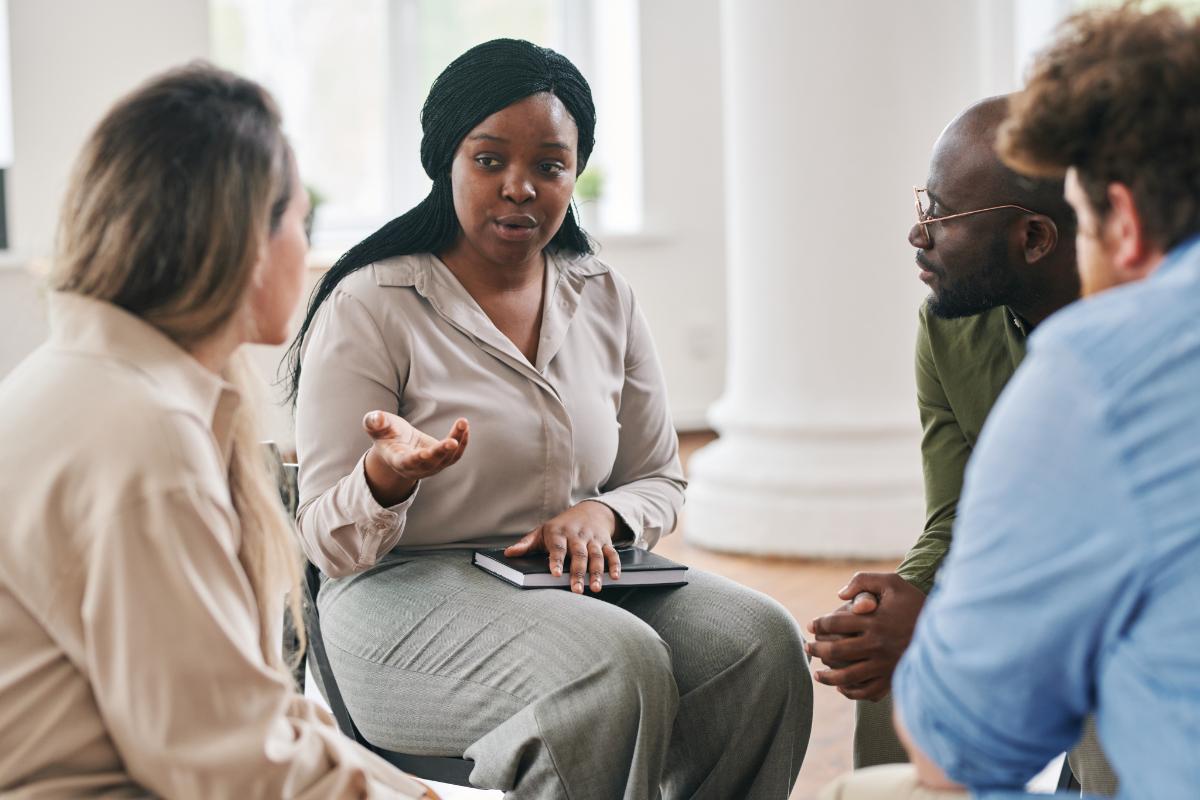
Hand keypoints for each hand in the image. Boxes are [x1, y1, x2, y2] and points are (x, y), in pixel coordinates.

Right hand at [362, 412, 468, 505]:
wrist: (397, 445)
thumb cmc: (386, 434)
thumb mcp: (377, 426)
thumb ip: (374, 422)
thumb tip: (376, 417)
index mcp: (398, 460)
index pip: (407, 462)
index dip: (416, 459)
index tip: (425, 453)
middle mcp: (416, 467)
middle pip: (431, 463)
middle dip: (442, 452)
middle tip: (453, 441)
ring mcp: (431, 466)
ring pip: (447, 458)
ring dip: (457, 441)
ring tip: (462, 422)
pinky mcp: (442, 460)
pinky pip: (455, 455)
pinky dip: (462, 441)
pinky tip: (464, 426)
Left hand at [504, 501, 621, 593]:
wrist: (591, 510)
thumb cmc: (561, 526)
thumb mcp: (542, 531)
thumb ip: (526, 544)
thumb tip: (509, 553)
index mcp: (558, 532)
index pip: (557, 547)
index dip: (556, 560)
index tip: (556, 574)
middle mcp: (577, 536)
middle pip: (578, 555)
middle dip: (578, 572)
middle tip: (577, 590)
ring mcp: (592, 539)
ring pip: (596, 556)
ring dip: (597, 572)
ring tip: (595, 588)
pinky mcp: (605, 543)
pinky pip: (612, 554)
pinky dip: (614, 565)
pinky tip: (614, 577)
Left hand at [805, 572, 926, 700]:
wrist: (947, 626)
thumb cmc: (915, 601)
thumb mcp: (892, 583)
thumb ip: (863, 581)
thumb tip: (839, 595)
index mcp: (874, 621)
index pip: (835, 623)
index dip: (819, 624)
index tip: (811, 626)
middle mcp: (878, 645)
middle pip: (836, 651)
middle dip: (817, 650)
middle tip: (808, 648)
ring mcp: (885, 665)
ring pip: (848, 676)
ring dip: (828, 676)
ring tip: (817, 673)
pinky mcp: (894, 679)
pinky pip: (867, 692)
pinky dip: (851, 692)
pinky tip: (841, 687)